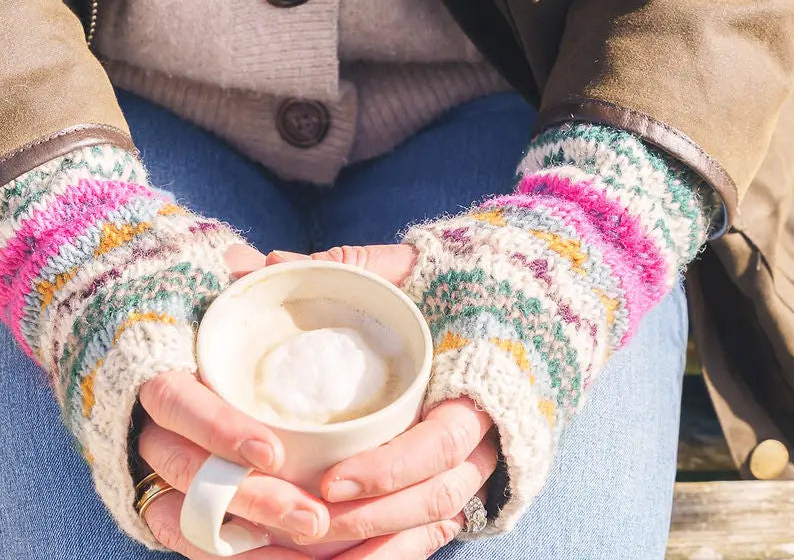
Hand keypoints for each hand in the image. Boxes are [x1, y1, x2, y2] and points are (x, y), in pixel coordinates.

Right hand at [136, 243, 327, 556]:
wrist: (127, 332)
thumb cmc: (179, 302)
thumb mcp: (202, 278)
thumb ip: (236, 276)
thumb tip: (275, 264)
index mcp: (150, 363)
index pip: (176, 402)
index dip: (220, 428)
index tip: (273, 450)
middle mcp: (140, 420)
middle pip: (188, 472)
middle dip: (252, 500)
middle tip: (315, 519)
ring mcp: (145, 462)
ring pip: (185, 513)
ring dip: (245, 535)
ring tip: (308, 545)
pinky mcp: (153, 491)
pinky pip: (179, 532)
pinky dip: (222, 548)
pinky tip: (273, 553)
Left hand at [266, 246, 498, 559]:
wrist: (527, 303)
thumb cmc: (463, 282)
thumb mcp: (411, 267)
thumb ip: (347, 263)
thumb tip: (266, 262)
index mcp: (476, 381)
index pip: (439, 444)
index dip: (388, 469)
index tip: (331, 482)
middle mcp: (486, 432)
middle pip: (433, 499)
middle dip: (369, 521)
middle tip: (304, 520)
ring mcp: (479, 461)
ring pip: (431, 526)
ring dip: (373, 547)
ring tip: (307, 549)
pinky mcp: (463, 477)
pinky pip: (430, 530)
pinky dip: (387, 551)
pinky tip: (337, 558)